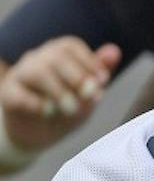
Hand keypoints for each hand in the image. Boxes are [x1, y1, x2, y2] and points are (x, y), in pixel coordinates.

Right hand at [1, 38, 121, 153]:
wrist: (41, 135)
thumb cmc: (68, 108)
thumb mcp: (89, 93)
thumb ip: (100, 72)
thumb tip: (114, 50)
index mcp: (58, 54)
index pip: (70, 45)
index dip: (89, 61)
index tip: (103, 81)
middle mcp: (37, 59)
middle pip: (55, 55)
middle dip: (77, 76)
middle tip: (91, 96)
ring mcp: (20, 75)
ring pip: (36, 72)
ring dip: (59, 91)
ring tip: (71, 108)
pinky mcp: (8, 95)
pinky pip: (17, 93)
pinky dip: (35, 103)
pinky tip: (47, 112)